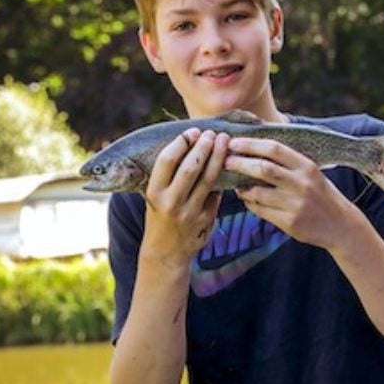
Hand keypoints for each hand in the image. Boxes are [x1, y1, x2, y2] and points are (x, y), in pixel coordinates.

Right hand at [142, 128, 228, 265]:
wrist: (166, 251)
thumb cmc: (160, 215)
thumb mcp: (156, 196)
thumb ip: (168, 175)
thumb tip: (189, 143)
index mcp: (154, 192)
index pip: (167, 161)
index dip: (181, 143)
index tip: (192, 131)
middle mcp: (171, 202)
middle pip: (191, 168)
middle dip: (203, 147)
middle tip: (212, 132)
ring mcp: (190, 212)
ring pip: (208, 180)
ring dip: (218, 158)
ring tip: (224, 142)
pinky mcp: (207, 219)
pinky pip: (217, 193)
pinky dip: (223, 177)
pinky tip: (229, 163)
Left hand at [224, 137, 355, 249]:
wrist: (341, 225)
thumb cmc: (321, 195)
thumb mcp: (311, 173)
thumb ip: (288, 163)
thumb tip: (254, 150)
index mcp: (307, 167)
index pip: (274, 149)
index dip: (251, 144)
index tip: (233, 143)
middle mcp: (302, 184)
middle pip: (263, 169)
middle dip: (240, 163)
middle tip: (225, 161)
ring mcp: (295, 204)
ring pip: (258, 192)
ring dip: (242, 188)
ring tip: (237, 185)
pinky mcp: (290, 222)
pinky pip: (261, 210)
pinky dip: (250, 203)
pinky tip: (249, 199)